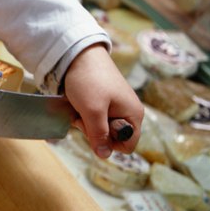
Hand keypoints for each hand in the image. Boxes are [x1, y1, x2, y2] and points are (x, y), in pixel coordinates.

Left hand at [63, 44, 143, 158]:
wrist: (78, 54)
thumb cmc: (89, 81)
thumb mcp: (93, 111)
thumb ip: (99, 134)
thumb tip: (104, 155)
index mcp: (133, 115)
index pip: (127, 145)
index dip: (109, 144)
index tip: (95, 130)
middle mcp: (127, 111)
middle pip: (111, 138)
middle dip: (94, 131)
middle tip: (83, 116)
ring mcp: (114, 105)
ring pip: (99, 128)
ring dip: (85, 122)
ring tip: (78, 108)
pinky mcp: (101, 100)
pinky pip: (93, 117)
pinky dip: (82, 114)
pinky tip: (76, 104)